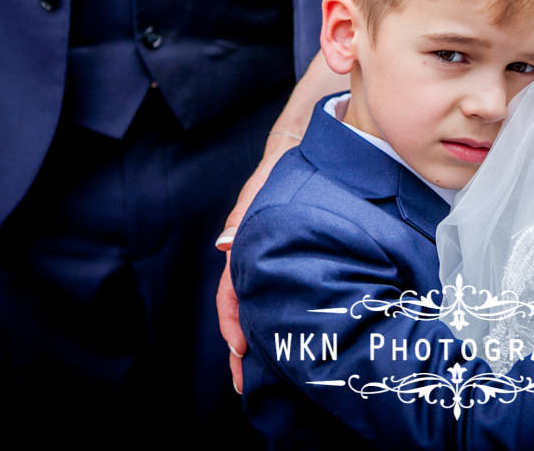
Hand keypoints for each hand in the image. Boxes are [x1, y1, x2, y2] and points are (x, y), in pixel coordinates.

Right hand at [215, 131, 298, 393]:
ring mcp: (275, 263)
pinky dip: (279, 322)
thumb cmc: (283, 168)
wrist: (310, 150)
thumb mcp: (262, 188)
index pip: (231, 292)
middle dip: (241, 349)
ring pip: (262, 308)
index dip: (232, 322)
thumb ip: (242, 216)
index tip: (240, 350)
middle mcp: (257, 259)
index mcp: (243, 246)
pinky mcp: (295, 262)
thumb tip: (223, 247)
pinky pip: (283, 297)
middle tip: (244, 384)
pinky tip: (289, 343)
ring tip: (264, 378)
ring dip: (261, 341)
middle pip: (244, 310)